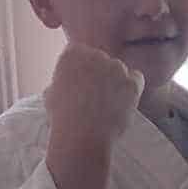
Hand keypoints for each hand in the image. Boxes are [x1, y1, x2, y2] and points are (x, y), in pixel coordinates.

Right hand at [44, 42, 143, 159]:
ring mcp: (115, 67)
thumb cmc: (63, 119)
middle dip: (100, 75)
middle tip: (96, 97)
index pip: (81, 53)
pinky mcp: (131, 81)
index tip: (81, 85)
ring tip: (108, 104)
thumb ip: (60, 82)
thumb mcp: (51, 94)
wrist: (82, 135)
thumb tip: (61, 85)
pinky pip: (136, 78)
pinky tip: (123, 101)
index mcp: (72, 54)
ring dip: (116, 82)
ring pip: (119, 69)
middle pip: (101, 60)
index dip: (82, 70)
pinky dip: (132, 87)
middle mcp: (95, 55)